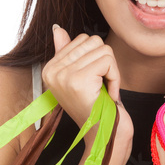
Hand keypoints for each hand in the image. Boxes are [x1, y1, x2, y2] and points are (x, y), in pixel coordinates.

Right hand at [44, 25, 132, 139]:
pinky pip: (108, 61)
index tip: (94, 82)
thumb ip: (68, 52)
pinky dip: (115, 77)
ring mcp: (63, 76)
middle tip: (102, 87)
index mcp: (49, 69)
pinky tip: (108, 94)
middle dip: (106, 63)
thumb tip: (57, 28)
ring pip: (102, 49)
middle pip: (92, 41)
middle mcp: (51, 72)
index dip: (96, 59)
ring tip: (104, 91)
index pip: (81, 39)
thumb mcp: (80, 78)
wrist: (105, 136)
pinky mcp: (79, 80)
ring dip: (112, 71)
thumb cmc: (97, 108)